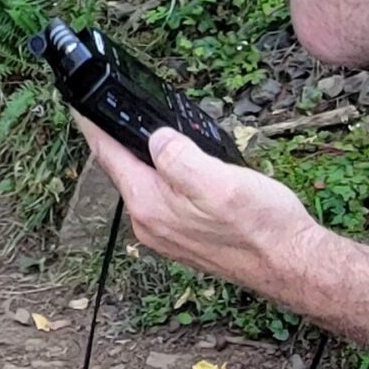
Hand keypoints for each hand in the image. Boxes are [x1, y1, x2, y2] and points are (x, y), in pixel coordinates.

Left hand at [73, 114, 328, 300]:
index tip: (76, 103)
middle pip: (123, 170)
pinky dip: (162, 177)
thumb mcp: (217, 179)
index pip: (108, 156)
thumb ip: (177, 156)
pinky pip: (162, 198)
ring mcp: (166, 234)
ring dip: (142, 158)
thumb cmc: (261, 225)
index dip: (92, 125)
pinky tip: (176, 166)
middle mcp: (150, 223)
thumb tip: (155, 137)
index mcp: (150, 205)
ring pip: (144, 184)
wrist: (292, 264)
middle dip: (117, 140)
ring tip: (141, 133)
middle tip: (110, 110)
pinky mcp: (185, 238)